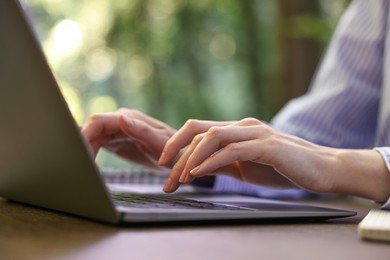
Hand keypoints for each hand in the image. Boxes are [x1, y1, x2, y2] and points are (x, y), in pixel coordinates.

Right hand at [81, 108, 175, 170]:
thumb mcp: (161, 142)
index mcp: (130, 118)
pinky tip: (88, 165)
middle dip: (81, 142)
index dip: (85, 134)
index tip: (79, 153)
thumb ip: (142, 131)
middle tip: (76, 164)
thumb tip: (121, 118)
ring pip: (92, 135)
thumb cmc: (176, 150)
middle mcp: (121, 121)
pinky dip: (90, 152)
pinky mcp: (116, 141)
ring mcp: (117, 130)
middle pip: (92, 128)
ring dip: (83, 148)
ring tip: (79, 167)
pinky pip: (97, 143)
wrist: (181, 158)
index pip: (99, 121)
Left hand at [160, 118, 389, 202]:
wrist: (322, 169)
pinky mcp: (267, 146)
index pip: (199, 130)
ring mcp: (255, 133)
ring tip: (179, 178)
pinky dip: (211, 162)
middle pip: (198, 129)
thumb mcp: (245, 167)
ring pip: (212, 136)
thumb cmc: (283, 168)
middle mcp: (243, 126)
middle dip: (175, 150)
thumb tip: (196, 168)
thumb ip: (222, 163)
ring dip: (191, 157)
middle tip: (162, 173)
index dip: (177, 145)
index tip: (163, 165)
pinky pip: (232, 150)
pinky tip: (198, 174)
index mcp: (237, 129)